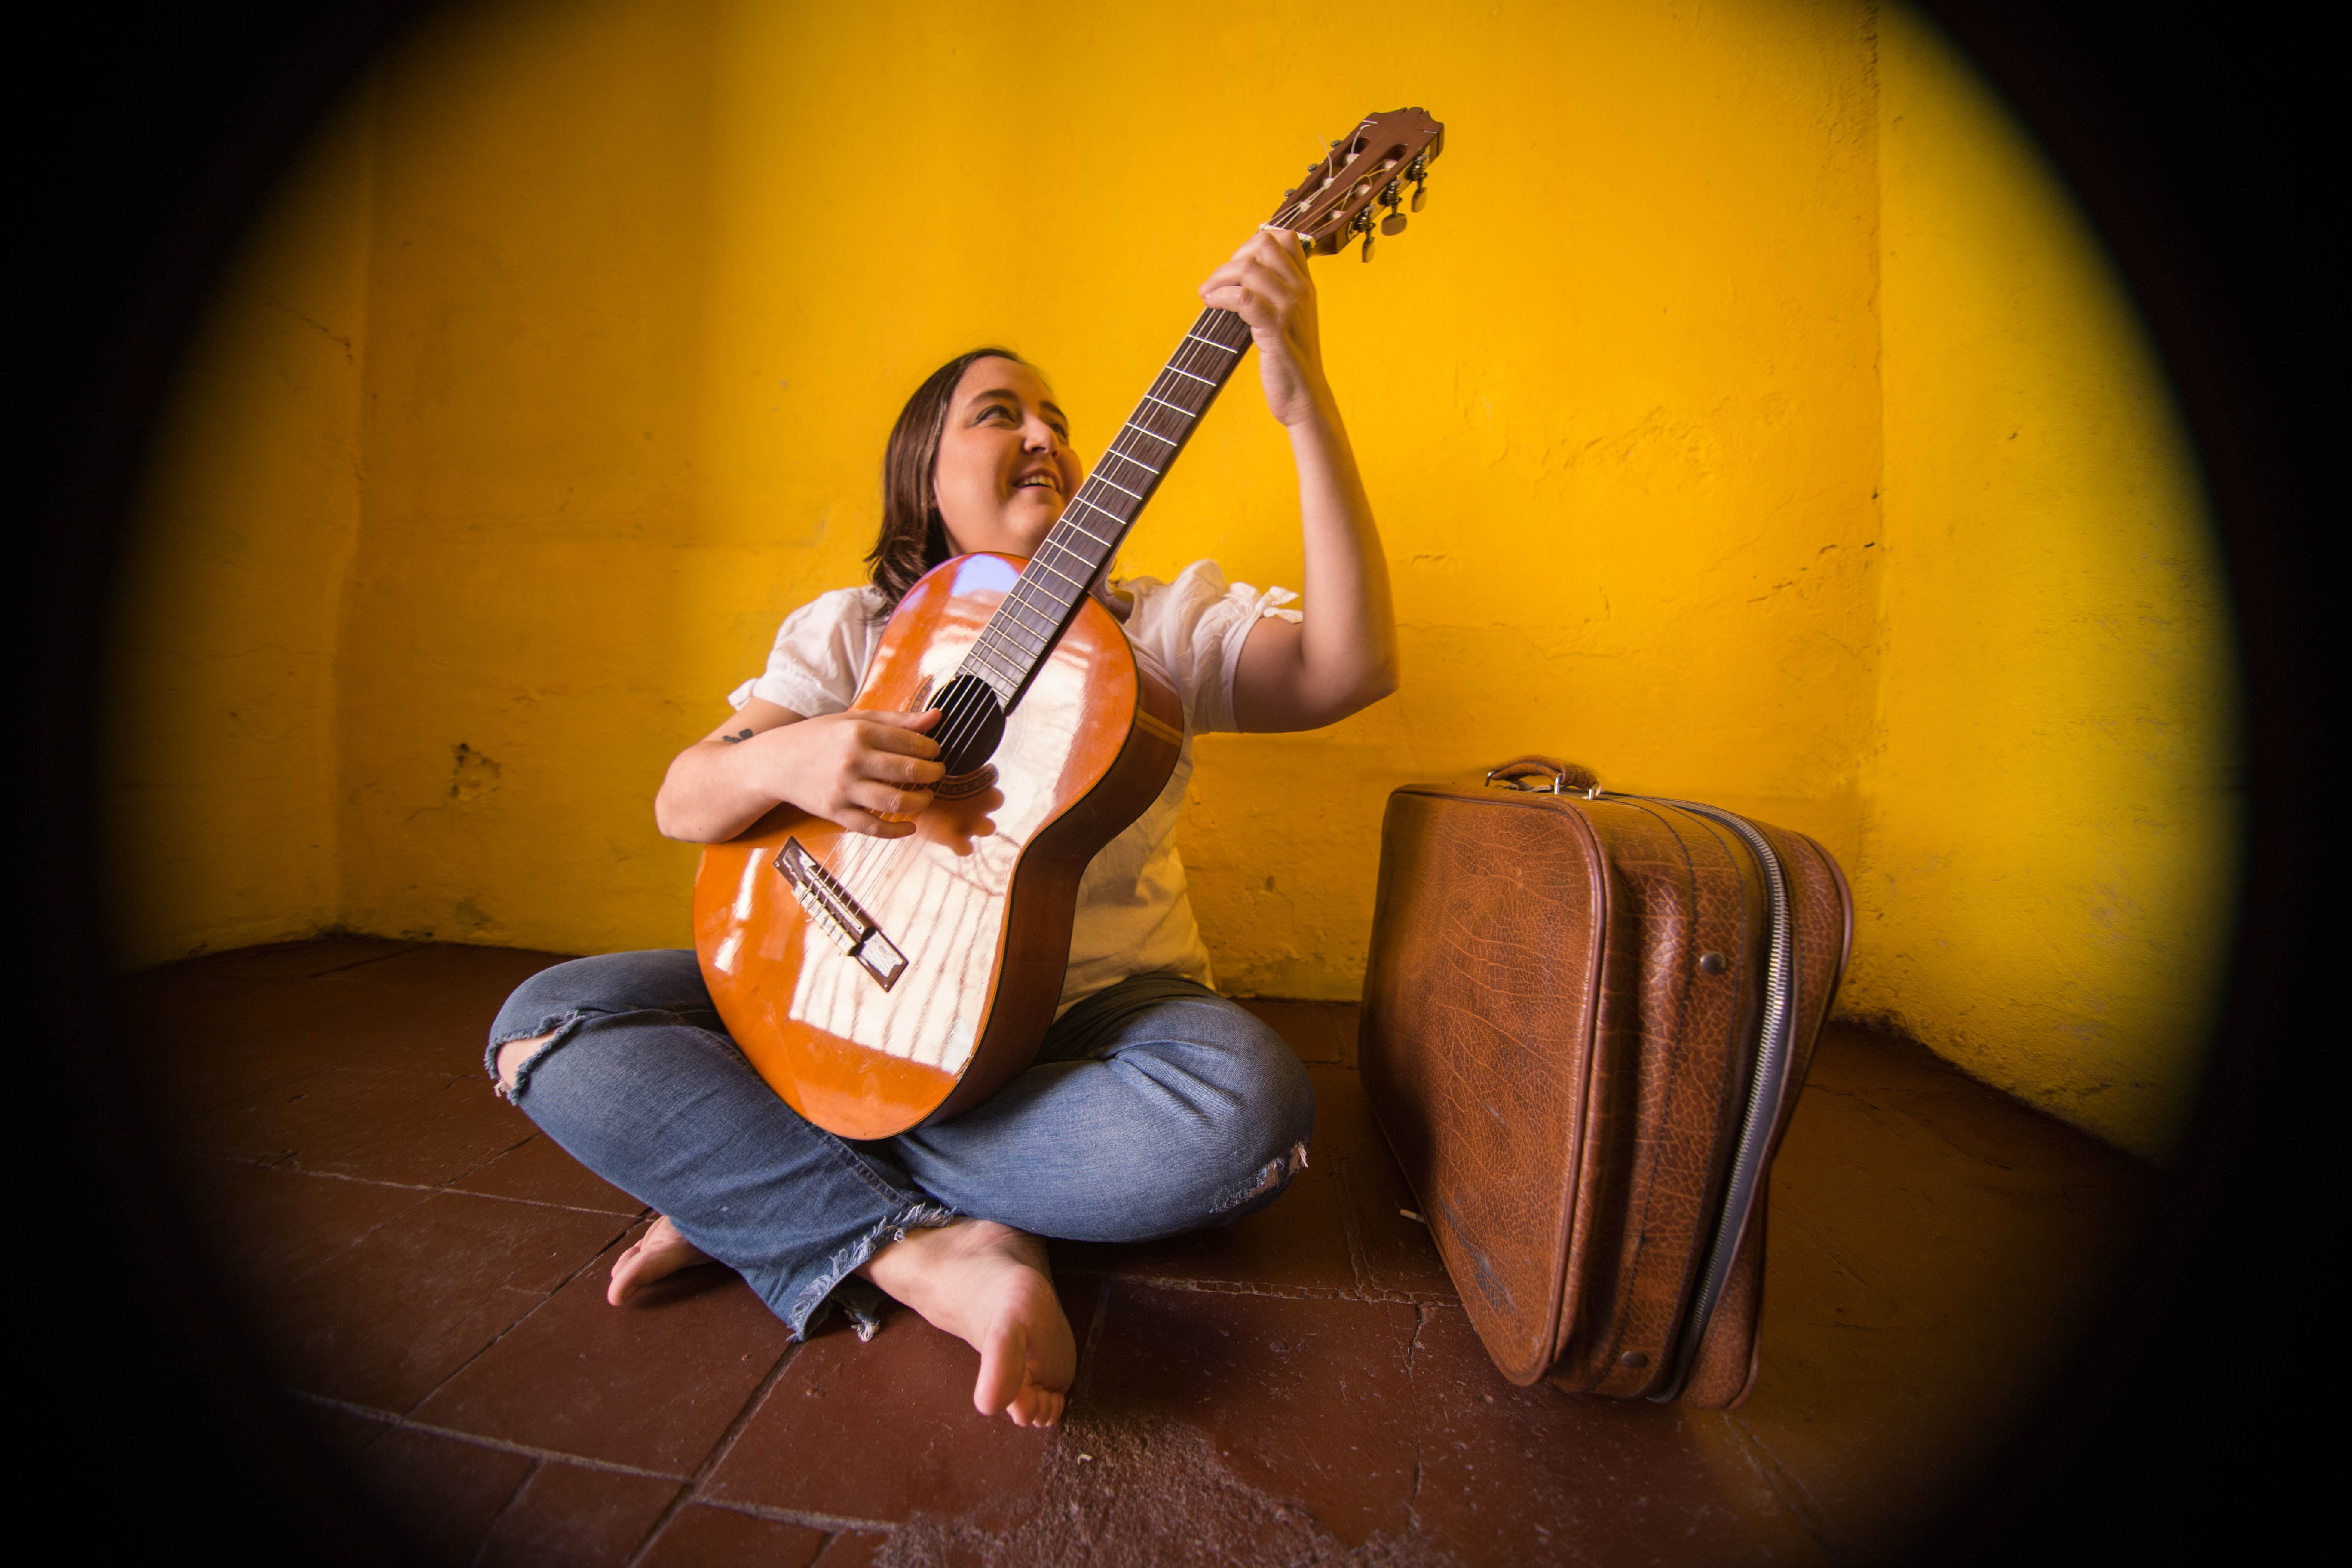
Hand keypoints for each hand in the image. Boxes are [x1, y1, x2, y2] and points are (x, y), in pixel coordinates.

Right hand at [754, 708, 944, 837]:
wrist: (775, 762)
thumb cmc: (818, 737)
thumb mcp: (855, 719)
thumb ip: (897, 719)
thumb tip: (936, 716)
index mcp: (859, 732)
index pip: (911, 742)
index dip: (931, 749)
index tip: (935, 752)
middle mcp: (852, 760)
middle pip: (908, 771)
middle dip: (932, 774)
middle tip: (937, 773)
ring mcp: (843, 789)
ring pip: (894, 801)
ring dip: (920, 802)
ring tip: (926, 797)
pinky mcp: (835, 812)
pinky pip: (872, 827)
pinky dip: (895, 831)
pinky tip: (909, 826)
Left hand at [1199, 228, 1330, 428]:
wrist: (1305, 397)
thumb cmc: (1291, 362)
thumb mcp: (1290, 319)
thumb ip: (1274, 294)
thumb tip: (1241, 276)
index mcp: (1305, 285)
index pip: (1285, 238)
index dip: (1253, 244)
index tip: (1237, 268)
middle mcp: (1301, 290)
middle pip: (1264, 244)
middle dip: (1233, 258)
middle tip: (1218, 283)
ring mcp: (1290, 309)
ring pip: (1250, 269)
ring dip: (1219, 277)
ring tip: (1207, 295)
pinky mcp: (1276, 330)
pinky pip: (1244, 298)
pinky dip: (1221, 297)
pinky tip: (1210, 305)